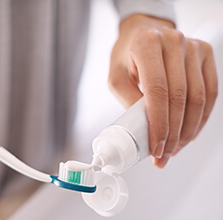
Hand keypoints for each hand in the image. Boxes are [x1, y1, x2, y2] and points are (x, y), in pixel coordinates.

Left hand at [109, 14, 217, 167]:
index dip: (159, 124)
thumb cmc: (127, 55)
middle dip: (172, 133)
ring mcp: (193, 47)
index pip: (158, 91)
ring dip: (187, 130)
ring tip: (174, 148)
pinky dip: (200, 118)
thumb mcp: (116, 76)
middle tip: (164, 154)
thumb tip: (144, 131)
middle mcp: (174, 42)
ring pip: (198, 98)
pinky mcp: (205, 54)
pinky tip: (189, 133)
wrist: (143, 32)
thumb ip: (129, 101)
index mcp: (147, 44)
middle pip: (180, 98)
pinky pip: (210, 92)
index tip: (156, 147)